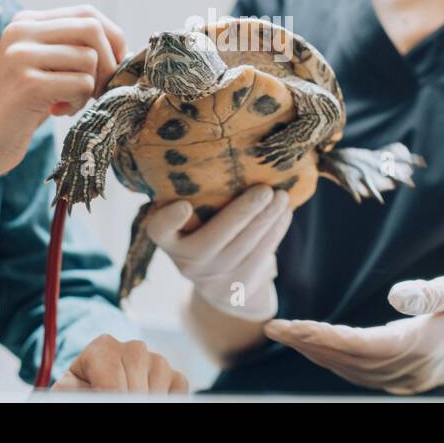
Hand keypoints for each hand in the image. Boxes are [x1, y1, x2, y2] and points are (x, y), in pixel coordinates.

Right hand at [0, 5, 126, 179]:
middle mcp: (21, 31)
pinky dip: (79, 102)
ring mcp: (22, 55)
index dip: (112, 39)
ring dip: (89, 88)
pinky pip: (82, 84)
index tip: (114, 66)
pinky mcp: (28, 83)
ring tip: (67, 102)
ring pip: (89, 59)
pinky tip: (57, 111)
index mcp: (25, 21)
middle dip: (108, 62)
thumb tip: (122, 45)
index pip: (87, 13)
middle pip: (92, 29)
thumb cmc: (19, 107)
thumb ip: (69, 47)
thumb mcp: (41, 66)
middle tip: (98, 89)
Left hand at [51, 335, 188, 392]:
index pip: (113, 386)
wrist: (95, 385)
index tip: (107, 400)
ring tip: (127, 399)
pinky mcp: (174, 374)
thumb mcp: (70, 388)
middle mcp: (133, 348)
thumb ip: (76, 389)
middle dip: (126, 401)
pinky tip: (148, 399)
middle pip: (136, 390)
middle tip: (117, 401)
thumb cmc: (83, 388)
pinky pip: (179, 391)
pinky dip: (166, 399)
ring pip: (157, 391)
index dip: (110, 400)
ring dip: (145, 400)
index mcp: (103, 347)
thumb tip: (105, 391)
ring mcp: (156, 360)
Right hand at [145, 185, 291, 321]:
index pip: (159, 230)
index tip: (184, 205)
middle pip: (214, 239)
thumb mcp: (188, 221)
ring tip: (281, 197)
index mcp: (168, 240)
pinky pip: (260, 257)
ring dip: (267, 220)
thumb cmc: (203, 234)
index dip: (169, 220)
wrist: (219, 285)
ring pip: (244, 247)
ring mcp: (212, 279)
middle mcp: (186, 262)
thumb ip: (194, 198)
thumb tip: (216, 155)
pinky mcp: (239, 287)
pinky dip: (275, 233)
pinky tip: (284, 215)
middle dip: (243, 213)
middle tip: (265, 190)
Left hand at [262, 272, 443, 394]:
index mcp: (417, 346)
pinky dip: (337, 360)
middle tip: (271, 328)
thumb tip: (397, 295)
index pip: (354, 345)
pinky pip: (363, 373)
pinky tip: (321, 346)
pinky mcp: (408, 377)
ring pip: (351, 370)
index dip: (317, 336)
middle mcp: (409, 370)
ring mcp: (408, 378)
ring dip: (317, 354)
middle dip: (306, 345)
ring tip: (288, 335)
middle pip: (345, 361)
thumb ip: (431, 292)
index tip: (286, 325)